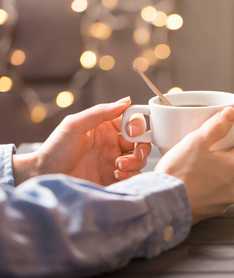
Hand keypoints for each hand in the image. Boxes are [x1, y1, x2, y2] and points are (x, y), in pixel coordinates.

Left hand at [12, 97, 150, 185]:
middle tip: (131, 154)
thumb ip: (100, 112)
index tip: (131, 132)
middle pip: (142, 141)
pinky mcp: (115, 178)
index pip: (132, 121)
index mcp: (106, 128)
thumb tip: (126, 101)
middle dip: (141, 147)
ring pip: (141, 159)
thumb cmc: (55, 150)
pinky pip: (135, 175)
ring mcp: (115, 161)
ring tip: (117, 167)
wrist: (45, 177)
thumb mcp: (74, 125)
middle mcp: (113, 144)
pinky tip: (117, 176)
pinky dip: (131, 175)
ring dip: (134, 162)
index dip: (138, 125)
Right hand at [154, 107, 233, 224]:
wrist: (163, 203)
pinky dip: (205, 189)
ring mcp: (223, 202)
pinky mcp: (210, 212)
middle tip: (207, 151)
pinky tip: (191, 184)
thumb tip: (230, 114)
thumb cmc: (179, 173)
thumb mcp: (196, 141)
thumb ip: (216, 126)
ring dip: (215, 175)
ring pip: (224, 182)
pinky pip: (212, 196)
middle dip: (224, 157)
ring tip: (195, 168)